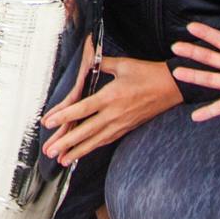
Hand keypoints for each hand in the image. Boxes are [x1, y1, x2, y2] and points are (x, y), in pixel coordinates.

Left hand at [41, 54, 181, 166]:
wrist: (172, 88)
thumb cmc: (148, 74)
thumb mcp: (123, 64)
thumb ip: (101, 63)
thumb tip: (86, 58)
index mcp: (110, 96)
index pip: (82, 109)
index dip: (64, 117)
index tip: (48, 123)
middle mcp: (114, 114)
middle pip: (85, 131)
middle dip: (66, 142)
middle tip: (49, 151)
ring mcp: (121, 124)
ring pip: (95, 141)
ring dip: (77, 151)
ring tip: (62, 160)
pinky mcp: (127, 128)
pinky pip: (106, 140)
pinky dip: (93, 148)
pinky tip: (83, 153)